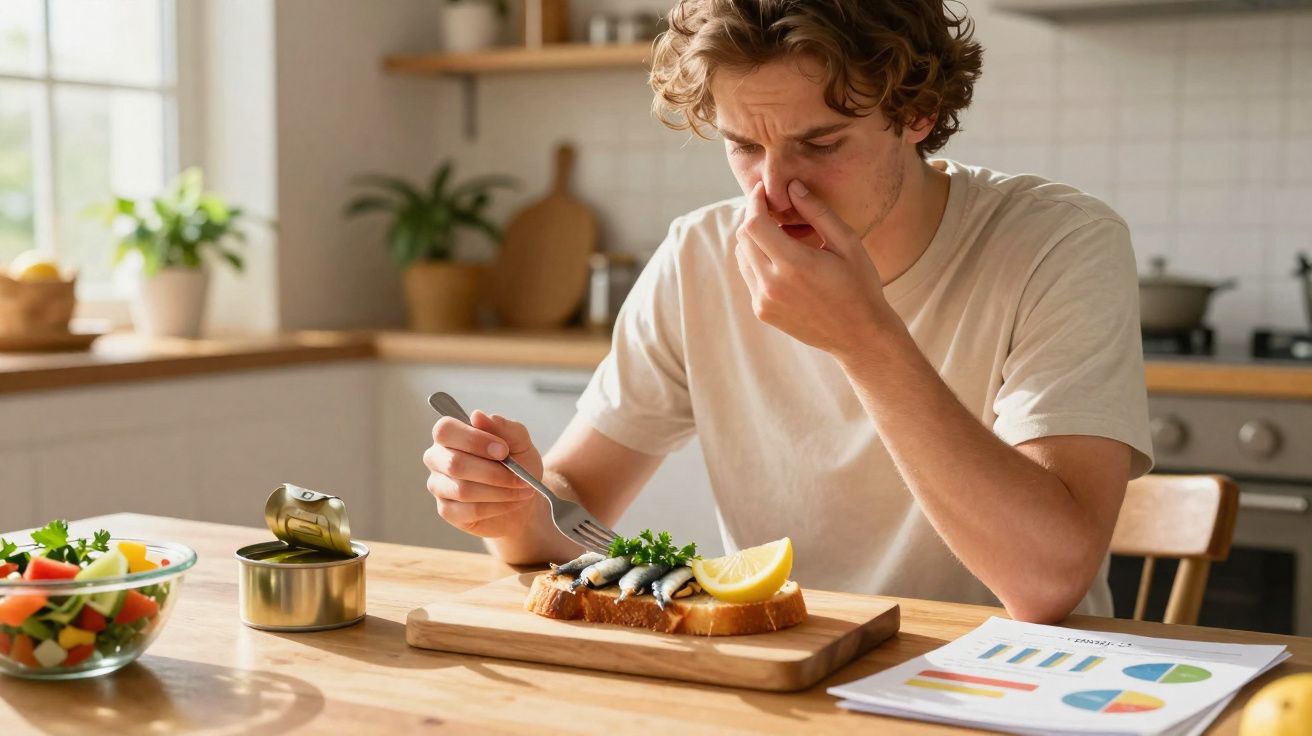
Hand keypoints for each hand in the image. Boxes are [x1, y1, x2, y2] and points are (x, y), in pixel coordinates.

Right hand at [423, 410, 543, 537]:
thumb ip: (503, 427)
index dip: (474, 440)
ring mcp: (439, 485)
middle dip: (492, 472)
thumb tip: (477, 416)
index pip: (446, 430)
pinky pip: (469, 510)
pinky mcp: (446, 510)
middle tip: (520, 476)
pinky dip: (497, 506)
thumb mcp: (520, 442)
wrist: (523, 495)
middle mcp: (438, 458)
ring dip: (499, 491)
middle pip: (453, 463)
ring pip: (463, 490)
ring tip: (522, 489)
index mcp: (451, 434)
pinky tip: (512, 502)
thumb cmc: (517, 464)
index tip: (504, 450)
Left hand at [734, 180, 893, 356]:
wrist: (859, 335)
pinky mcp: (762, 311)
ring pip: (742, 256)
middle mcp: (772, 285)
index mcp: (795, 265)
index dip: (755, 201)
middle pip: (744, 237)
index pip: (754, 223)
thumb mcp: (847, 244)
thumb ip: (817, 213)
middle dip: (754, 216)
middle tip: (773, 208)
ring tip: (781, 234)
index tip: (764, 190)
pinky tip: (783, 259)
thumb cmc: (860, 285)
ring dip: (755, 238)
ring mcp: (764, 301)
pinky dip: (758, 260)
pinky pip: (749, 276)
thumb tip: (792, 186)